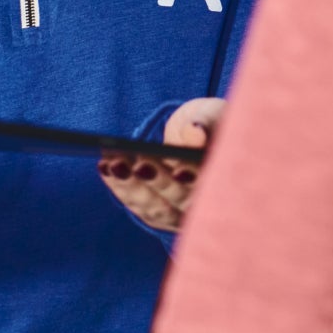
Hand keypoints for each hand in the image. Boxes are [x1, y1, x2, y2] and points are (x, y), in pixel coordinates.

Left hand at [97, 97, 224, 231]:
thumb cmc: (213, 122)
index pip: (213, 187)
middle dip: (155, 180)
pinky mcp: (163, 215)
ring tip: (110, 162)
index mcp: (228, 185)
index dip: (195, 179)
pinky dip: (121, 187)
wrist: (204, 133)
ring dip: (130, 185)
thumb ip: (206, 124)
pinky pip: (141, 205)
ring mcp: (183, 216)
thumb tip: (195, 132)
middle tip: (133, 163)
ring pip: (156, 207)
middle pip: (180, 199)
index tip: (178, 168)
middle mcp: (208, 208)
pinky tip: (104, 167)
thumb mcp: (215, 116)